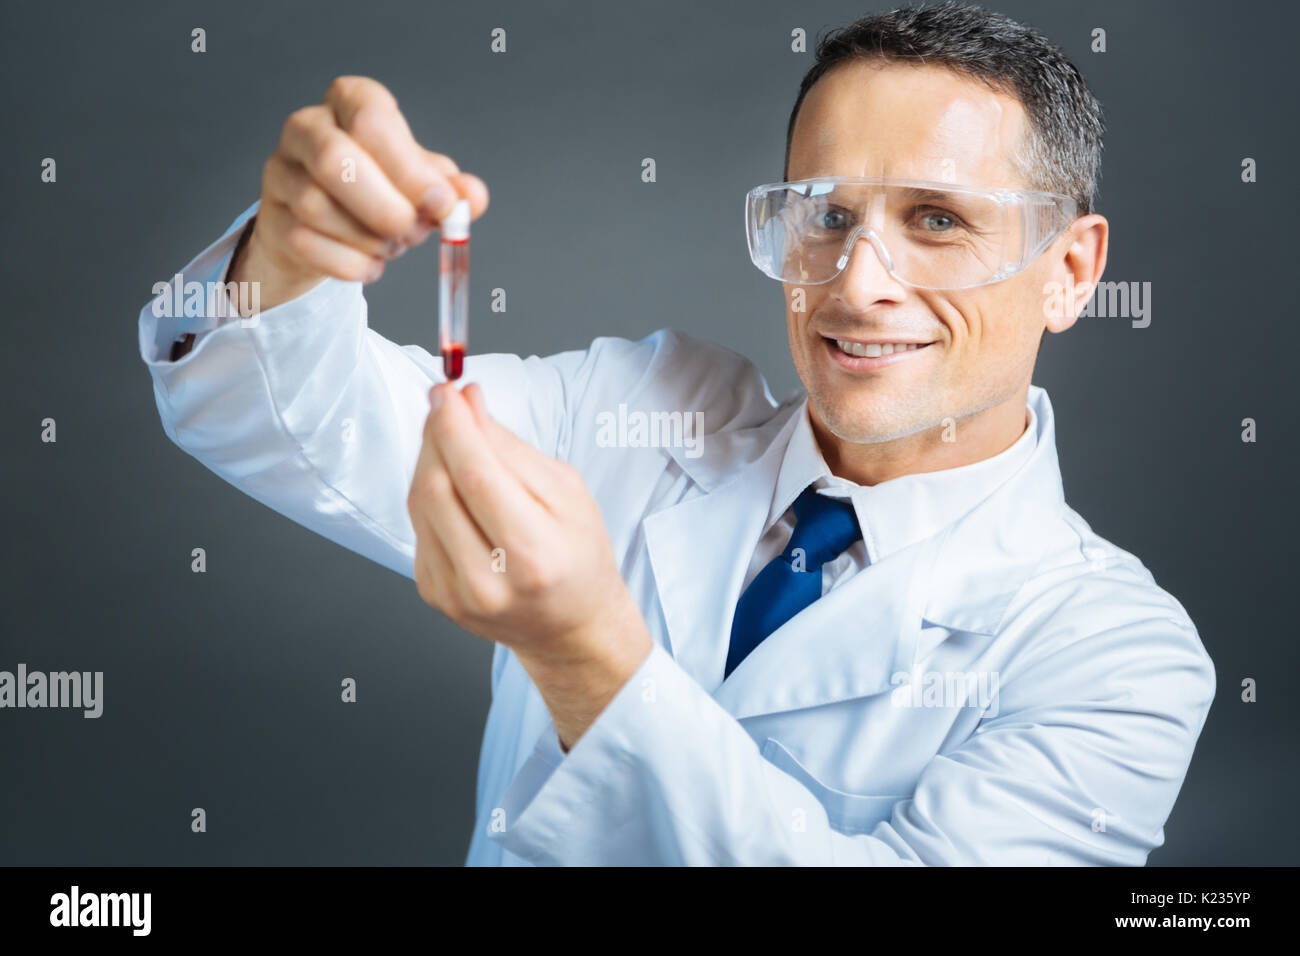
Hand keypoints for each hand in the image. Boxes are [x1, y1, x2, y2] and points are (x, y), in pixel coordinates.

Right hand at [233, 76, 489, 309]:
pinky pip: (305, 243)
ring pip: (317, 206)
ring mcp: (282, 172)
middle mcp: (307, 128)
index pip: (373, 120)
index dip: (410, 169)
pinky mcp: (272, 218)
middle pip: (334, 160)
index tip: (441, 205)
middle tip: (413, 232)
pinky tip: (370, 265)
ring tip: (391, 246)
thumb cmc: (374, 191)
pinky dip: (348, 264)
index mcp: (350, 102)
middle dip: (383, 207)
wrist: (323, 226)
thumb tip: (471, 198)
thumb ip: (448, 188)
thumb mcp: (417, 181)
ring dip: (368, 239)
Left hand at [406, 383, 652, 746]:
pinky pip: (419, 526)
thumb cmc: (578, 556)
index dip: (452, 425)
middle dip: (435, 434)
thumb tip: (468, 403)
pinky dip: (431, 493)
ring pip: (419, 503)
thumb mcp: (568, 494)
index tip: (446, 390)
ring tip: (454, 440)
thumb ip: (513, 448)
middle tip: (447, 404)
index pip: (475, 476)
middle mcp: (488, 581)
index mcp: (534, 554)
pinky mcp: (434, 594)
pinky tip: (455, 487)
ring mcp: (455, 593)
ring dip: (429, 458)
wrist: (570, 628)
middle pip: (436, 488)